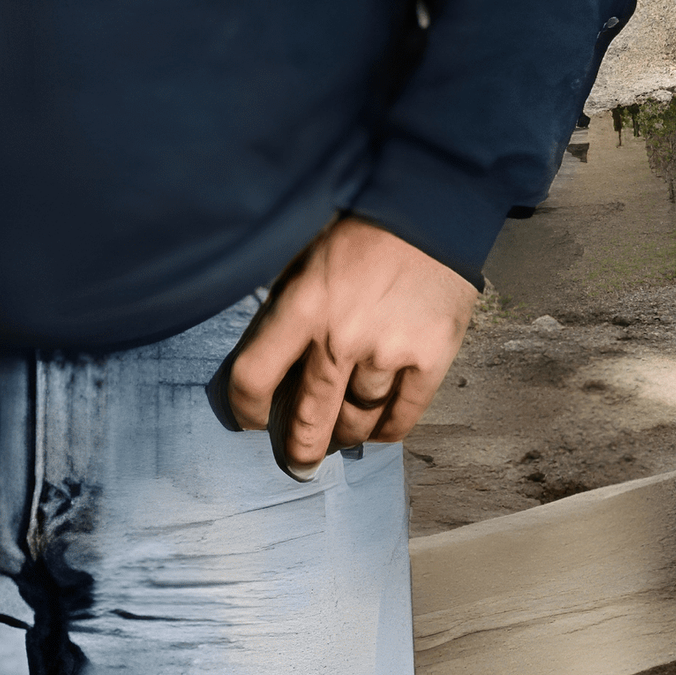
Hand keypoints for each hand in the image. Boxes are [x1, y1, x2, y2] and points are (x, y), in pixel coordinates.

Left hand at [225, 215, 476, 475]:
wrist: (430, 210)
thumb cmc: (358, 230)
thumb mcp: (302, 257)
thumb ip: (285, 306)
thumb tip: (267, 358)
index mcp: (301, 307)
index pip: (254, 377)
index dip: (245, 408)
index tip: (250, 420)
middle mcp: (340, 338)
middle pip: (308, 415)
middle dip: (300, 448)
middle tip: (299, 465)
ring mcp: (388, 353)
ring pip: (357, 419)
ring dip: (345, 435)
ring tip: (340, 438)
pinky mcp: (430, 359)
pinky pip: (402, 416)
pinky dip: (386, 430)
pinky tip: (376, 431)